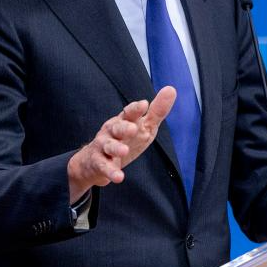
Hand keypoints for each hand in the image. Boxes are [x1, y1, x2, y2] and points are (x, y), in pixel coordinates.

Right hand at [67, 86, 175, 201]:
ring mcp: (104, 146)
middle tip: (132, 129)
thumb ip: (157, 111)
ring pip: (109, 146)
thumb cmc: (124, 139)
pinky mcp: (99, 163)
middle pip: (117, 127)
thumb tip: (171, 89)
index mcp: (124, 120)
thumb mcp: (143, 126)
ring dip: (116, 148)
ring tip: (123, 151)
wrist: (95, 162)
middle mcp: (112, 131)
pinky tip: (118, 177)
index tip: (143, 104)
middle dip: (123, 127)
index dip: (135, 109)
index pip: (129, 112)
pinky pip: (104, 166)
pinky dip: (111, 172)